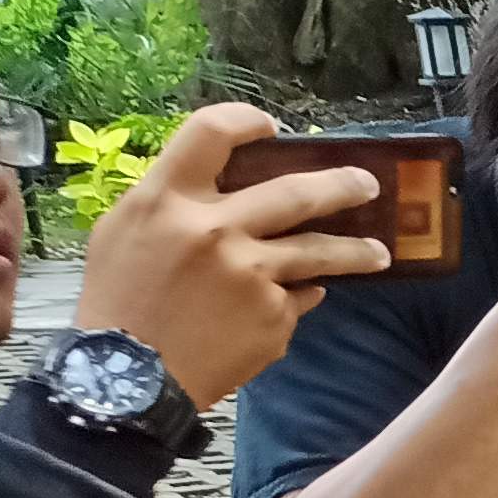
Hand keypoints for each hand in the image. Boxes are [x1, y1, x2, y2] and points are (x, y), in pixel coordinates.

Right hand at [72, 101, 393, 406]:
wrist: (127, 377)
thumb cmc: (119, 300)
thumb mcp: (124, 232)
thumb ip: (172, 203)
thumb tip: (226, 186)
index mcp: (166, 200)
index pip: (211, 133)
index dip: (246, 120)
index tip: (272, 128)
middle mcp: (215, 230)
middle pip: (297, 192)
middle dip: (344, 185)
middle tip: (369, 185)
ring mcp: (251, 275)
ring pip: (320, 251)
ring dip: (357, 251)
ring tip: (378, 253)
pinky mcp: (273, 316)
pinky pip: (299, 298)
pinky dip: (296, 298)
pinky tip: (282, 305)